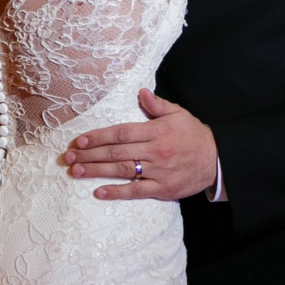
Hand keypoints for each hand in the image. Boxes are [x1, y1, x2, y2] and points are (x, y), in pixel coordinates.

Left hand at [64, 89, 218, 200]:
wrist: (216, 159)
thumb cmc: (194, 135)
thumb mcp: (179, 114)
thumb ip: (157, 105)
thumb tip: (141, 92)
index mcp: (156, 130)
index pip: (121, 133)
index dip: (98, 137)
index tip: (78, 141)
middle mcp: (155, 150)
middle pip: (116, 152)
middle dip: (89, 154)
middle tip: (68, 158)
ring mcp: (158, 170)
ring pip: (121, 170)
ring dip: (96, 171)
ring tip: (76, 171)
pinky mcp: (162, 188)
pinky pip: (135, 191)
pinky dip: (116, 192)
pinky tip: (99, 192)